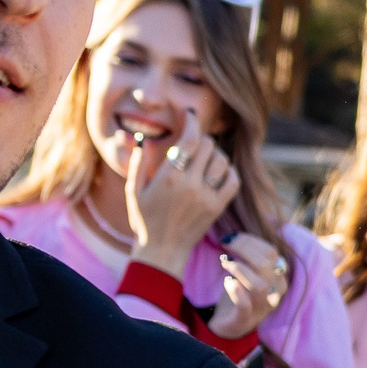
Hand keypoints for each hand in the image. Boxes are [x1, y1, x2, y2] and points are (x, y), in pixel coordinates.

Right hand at [127, 108, 237, 275]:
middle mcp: (190, 184)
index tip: (191, 116)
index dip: (193, 123)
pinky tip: (217, 174)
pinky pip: (233, 180)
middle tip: (195, 145)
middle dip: (202, 141)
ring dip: (215, 156)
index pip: (190, 140)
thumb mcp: (133, 191)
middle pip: (209, 146)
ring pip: (222, 160)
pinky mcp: (218, 207)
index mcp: (168, 177)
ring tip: (205, 161)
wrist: (162, 252)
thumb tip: (143, 139)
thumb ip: (138, 163)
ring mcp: (207, 196)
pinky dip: (228, 172)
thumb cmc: (144, 220)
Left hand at [208, 230, 288, 339]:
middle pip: (266, 264)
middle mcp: (274, 293)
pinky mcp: (245, 320)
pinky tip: (227, 282)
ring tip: (225, 263)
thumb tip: (237, 231)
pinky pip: (245, 305)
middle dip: (243, 249)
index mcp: (278, 278)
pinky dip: (235, 291)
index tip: (231, 237)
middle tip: (224, 244)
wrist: (230, 326)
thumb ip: (250, 254)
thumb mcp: (249, 272)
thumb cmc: (239, 293)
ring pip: (259, 285)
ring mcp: (261, 308)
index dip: (250, 241)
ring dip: (240, 269)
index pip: (271, 252)